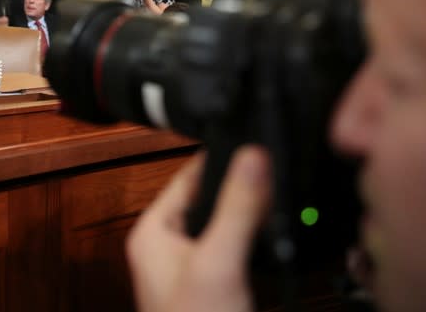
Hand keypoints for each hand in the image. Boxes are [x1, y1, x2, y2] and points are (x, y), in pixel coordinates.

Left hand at [126, 146, 270, 311]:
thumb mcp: (219, 260)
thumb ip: (236, 208)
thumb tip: (251, 157)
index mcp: (152, 233)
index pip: (185, 178)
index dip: (218, 160)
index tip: (247, 142)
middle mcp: (165, 248)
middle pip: (206, 200)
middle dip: (236, 188)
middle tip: (269, 171)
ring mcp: (187, 267)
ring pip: (220, 225)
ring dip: (245, 216)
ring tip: (273, 203)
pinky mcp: (209, 284)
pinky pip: (230, 250)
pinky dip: (249, 242)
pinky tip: (270, 242)